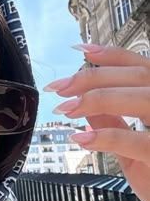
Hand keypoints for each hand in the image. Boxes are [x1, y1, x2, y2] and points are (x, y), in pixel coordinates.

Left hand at [43, 44, 149, 200]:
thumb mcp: (134, 149)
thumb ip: (115, 123)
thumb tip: (85, 105)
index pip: (142, 66)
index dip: (112, 55)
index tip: (80, 51)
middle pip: (137, 77)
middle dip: (93, 78)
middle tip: (59, 88)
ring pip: (141, 98)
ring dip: (98, 100)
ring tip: (65, 109)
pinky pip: (137, 141)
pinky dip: (107, 137)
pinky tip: (81, 138)